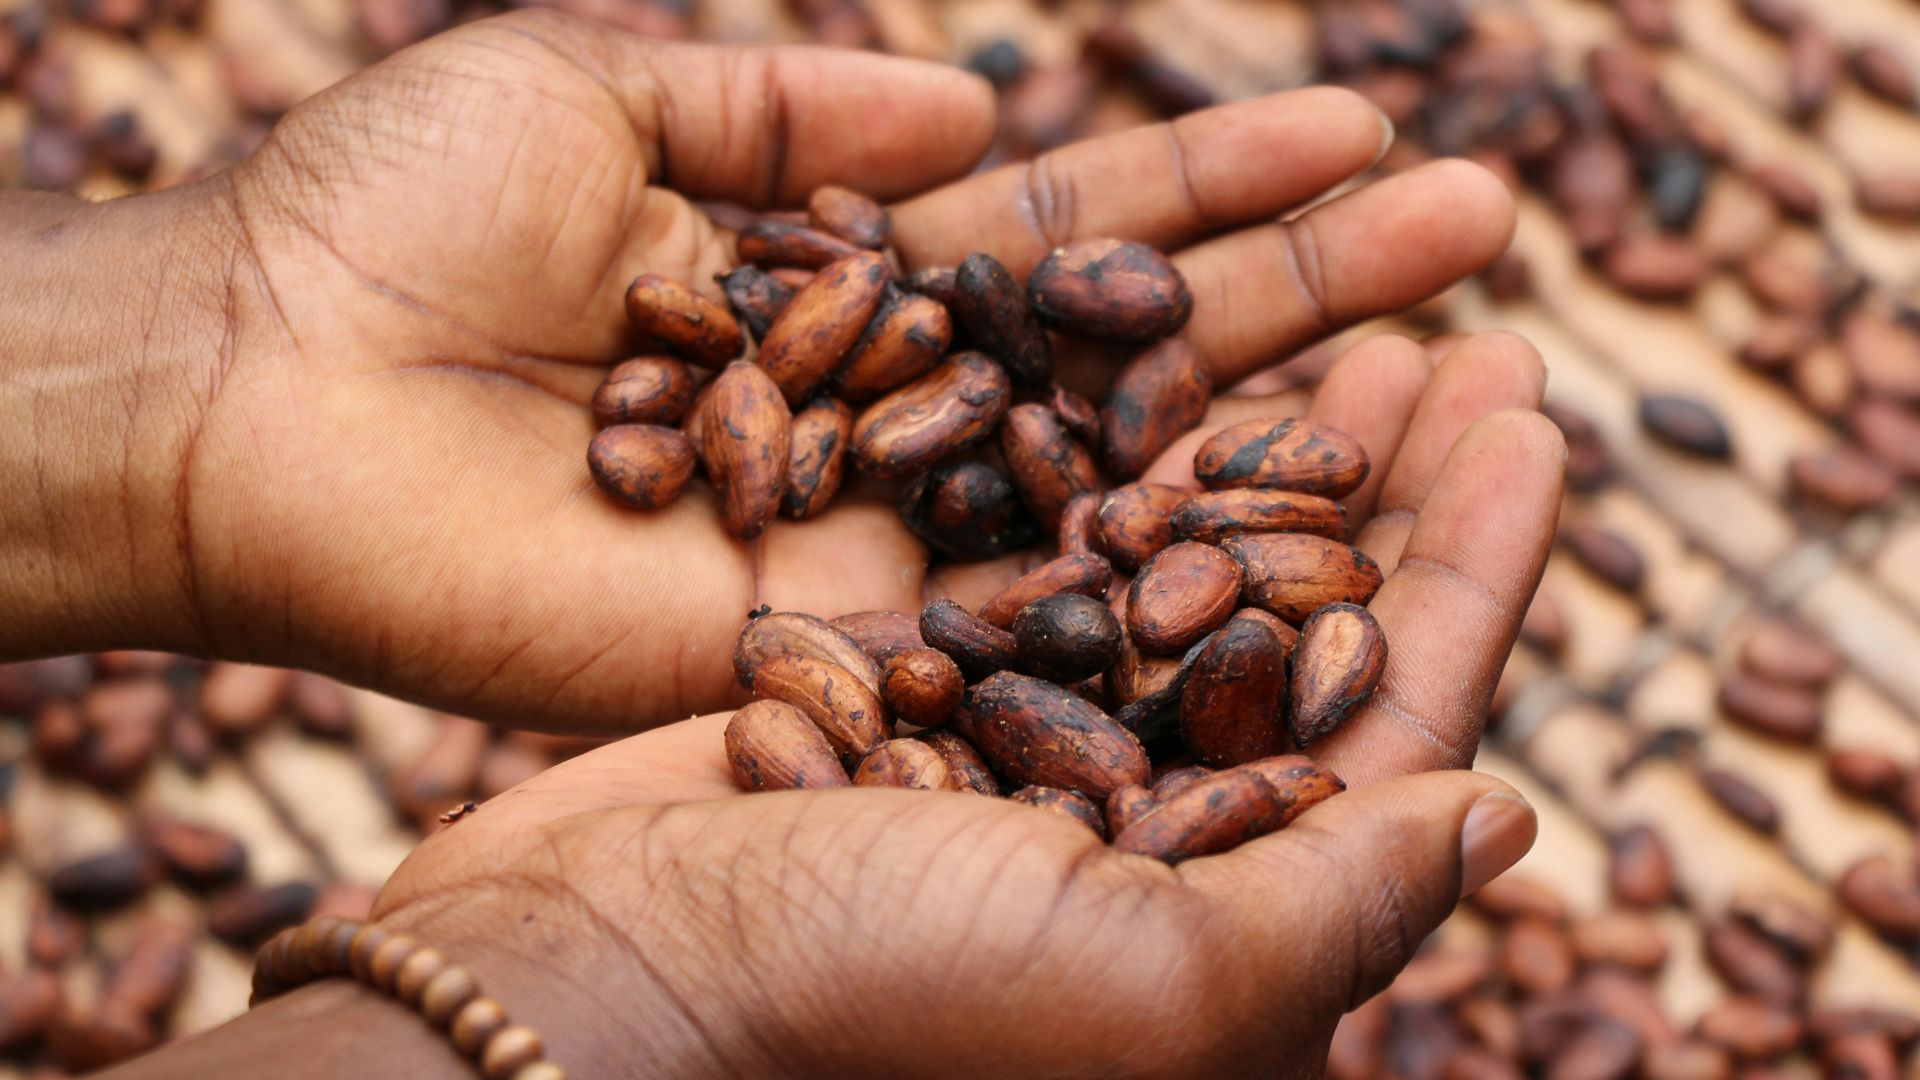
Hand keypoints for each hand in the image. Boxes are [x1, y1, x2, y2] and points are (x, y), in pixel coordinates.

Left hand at [0, 10, 1522, 733]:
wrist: (246, 392)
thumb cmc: (389, 216)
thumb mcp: (597, 86)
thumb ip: (792, 97)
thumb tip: (977, 105)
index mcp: (840, 277)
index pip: (1070, 233)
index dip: (1214, 181)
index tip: (1364, 122)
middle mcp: (886, 416)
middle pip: (1131, 358)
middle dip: (1306, 286)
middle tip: (1479, 218)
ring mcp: (871, 536)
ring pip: (1111, 486)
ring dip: (1282, 423)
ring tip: (1458, 345)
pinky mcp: (824, 645)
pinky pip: (1014, 610)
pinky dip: (1154, 577)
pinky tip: (1308, 531)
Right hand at [364, 351, 1559, 1069]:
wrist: (593, 984)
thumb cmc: (875, 1012)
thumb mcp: (1156, 986)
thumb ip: (1339, 906)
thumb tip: (1506, 814)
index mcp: (1226, 939)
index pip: (1401, 729)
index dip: (1476, 568)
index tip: (1529, 419)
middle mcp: (1138, 853)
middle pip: (1302, 633)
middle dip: (1379, 488)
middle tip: (1451, 346)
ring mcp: (1019, 769)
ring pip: (1180, 582)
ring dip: (1258, 459)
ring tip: (1326, 339)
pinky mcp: (910, 706)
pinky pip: (1045, 568)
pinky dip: (1108, 473)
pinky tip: (1150, 386)